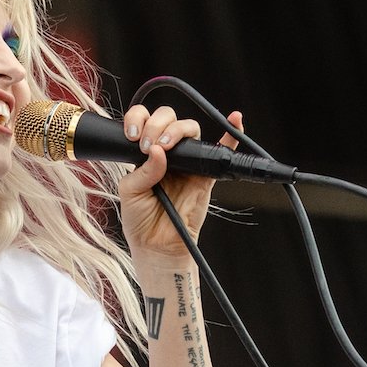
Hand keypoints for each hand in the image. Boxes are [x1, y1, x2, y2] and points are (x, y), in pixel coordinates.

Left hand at [113, 105, 243, 265]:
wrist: (157, 246)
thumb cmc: (140, 220)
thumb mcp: (130, 192)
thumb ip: (143, 170)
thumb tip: (157, 150)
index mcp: (146, 154)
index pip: (144, 122)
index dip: (139, 120)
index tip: (132, 136)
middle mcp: (168, 154)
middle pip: (170, 120)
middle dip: (158, 125)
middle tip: (149, 145)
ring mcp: (188, 163)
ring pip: (191, 131)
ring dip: (178, 130)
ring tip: (166, 146)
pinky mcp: (205, 176)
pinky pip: (221, 152)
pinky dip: (231, 135)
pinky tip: (236, 120)